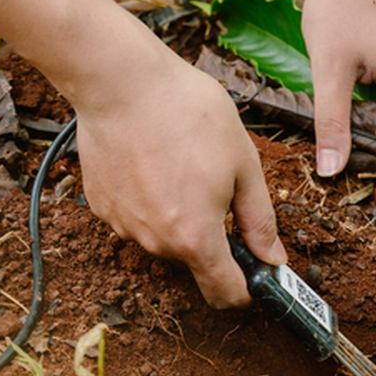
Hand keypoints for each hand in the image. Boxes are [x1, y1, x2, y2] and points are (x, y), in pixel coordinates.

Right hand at [74, 45, 286, 308]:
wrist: (120, 81)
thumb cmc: (188, 114)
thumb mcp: (243, 164)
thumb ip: (259, 220)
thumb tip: (273, 259)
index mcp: (195, 238)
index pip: (223, 293)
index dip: (244, 291)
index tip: (254, 275)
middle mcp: (155, 243)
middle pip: (194, 258)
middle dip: (210, 234)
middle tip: (217, 184)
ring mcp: (123, 226)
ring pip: (164, 236)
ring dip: (178, 215)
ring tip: (181, 163)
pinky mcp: (102, 207)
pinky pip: (137, 216)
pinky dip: (149, 200)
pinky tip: (153, 161)